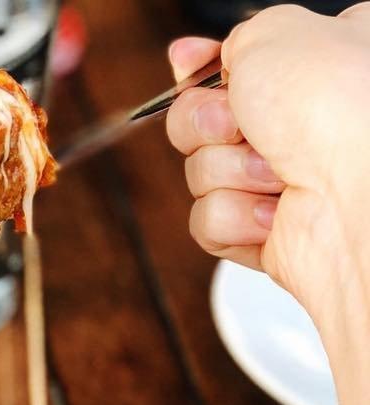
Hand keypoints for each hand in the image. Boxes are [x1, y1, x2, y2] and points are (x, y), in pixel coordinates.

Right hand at [165, 4, 369, 329]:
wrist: (356, 196)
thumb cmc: (335, 110)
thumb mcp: (276, 35)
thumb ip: (236, 40)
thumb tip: (214, 61)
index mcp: (318, 69)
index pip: (238, 69)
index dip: (204, 71)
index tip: (188, 63)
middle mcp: (302, 126)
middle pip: (207, 123)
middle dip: (207, 125)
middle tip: (236, 126)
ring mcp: (283, 181)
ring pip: (203, 173)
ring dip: (227, 171)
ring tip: (275, 174)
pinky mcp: (265, 232)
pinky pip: (209, 221)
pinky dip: (233, 215)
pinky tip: (271, 213)